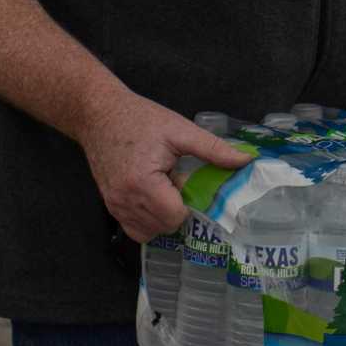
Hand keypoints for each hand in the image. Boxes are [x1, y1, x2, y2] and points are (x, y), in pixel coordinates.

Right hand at [78, 91, 252, 243]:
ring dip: (162, 216)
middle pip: (164, 226)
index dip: (188, 202)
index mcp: (142, 183)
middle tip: (174, 180)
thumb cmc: (139, 119)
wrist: (99, 114)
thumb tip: (246, 160)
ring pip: (149, 232)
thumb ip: (213, 149)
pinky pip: (134, 228)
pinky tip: (151, 196)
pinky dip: (148, 220)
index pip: (175, 216)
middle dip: (176, 208)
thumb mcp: (179, 129)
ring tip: (161, 186)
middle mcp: (125, 199)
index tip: (185, 180)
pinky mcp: (109, 205)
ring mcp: (114, 205)